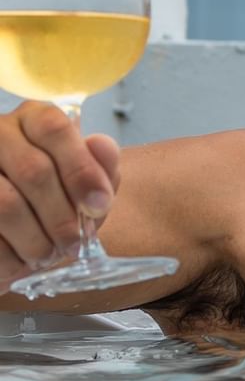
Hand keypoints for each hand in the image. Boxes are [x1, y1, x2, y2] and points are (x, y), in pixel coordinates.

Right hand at [0, 102, 120, 290]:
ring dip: (36, 239)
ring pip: (6, 204)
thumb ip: (100, 165)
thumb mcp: (84, 185)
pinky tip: (20, 260)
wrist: (14, 236)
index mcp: (31, 120)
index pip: (54, 127)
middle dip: (61, 215)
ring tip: (47, 254)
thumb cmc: (52, 203)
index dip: (81, 169)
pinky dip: (10, 257)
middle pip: (34, 170)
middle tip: (73, 241)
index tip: (99, 205)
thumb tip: (99, 144)